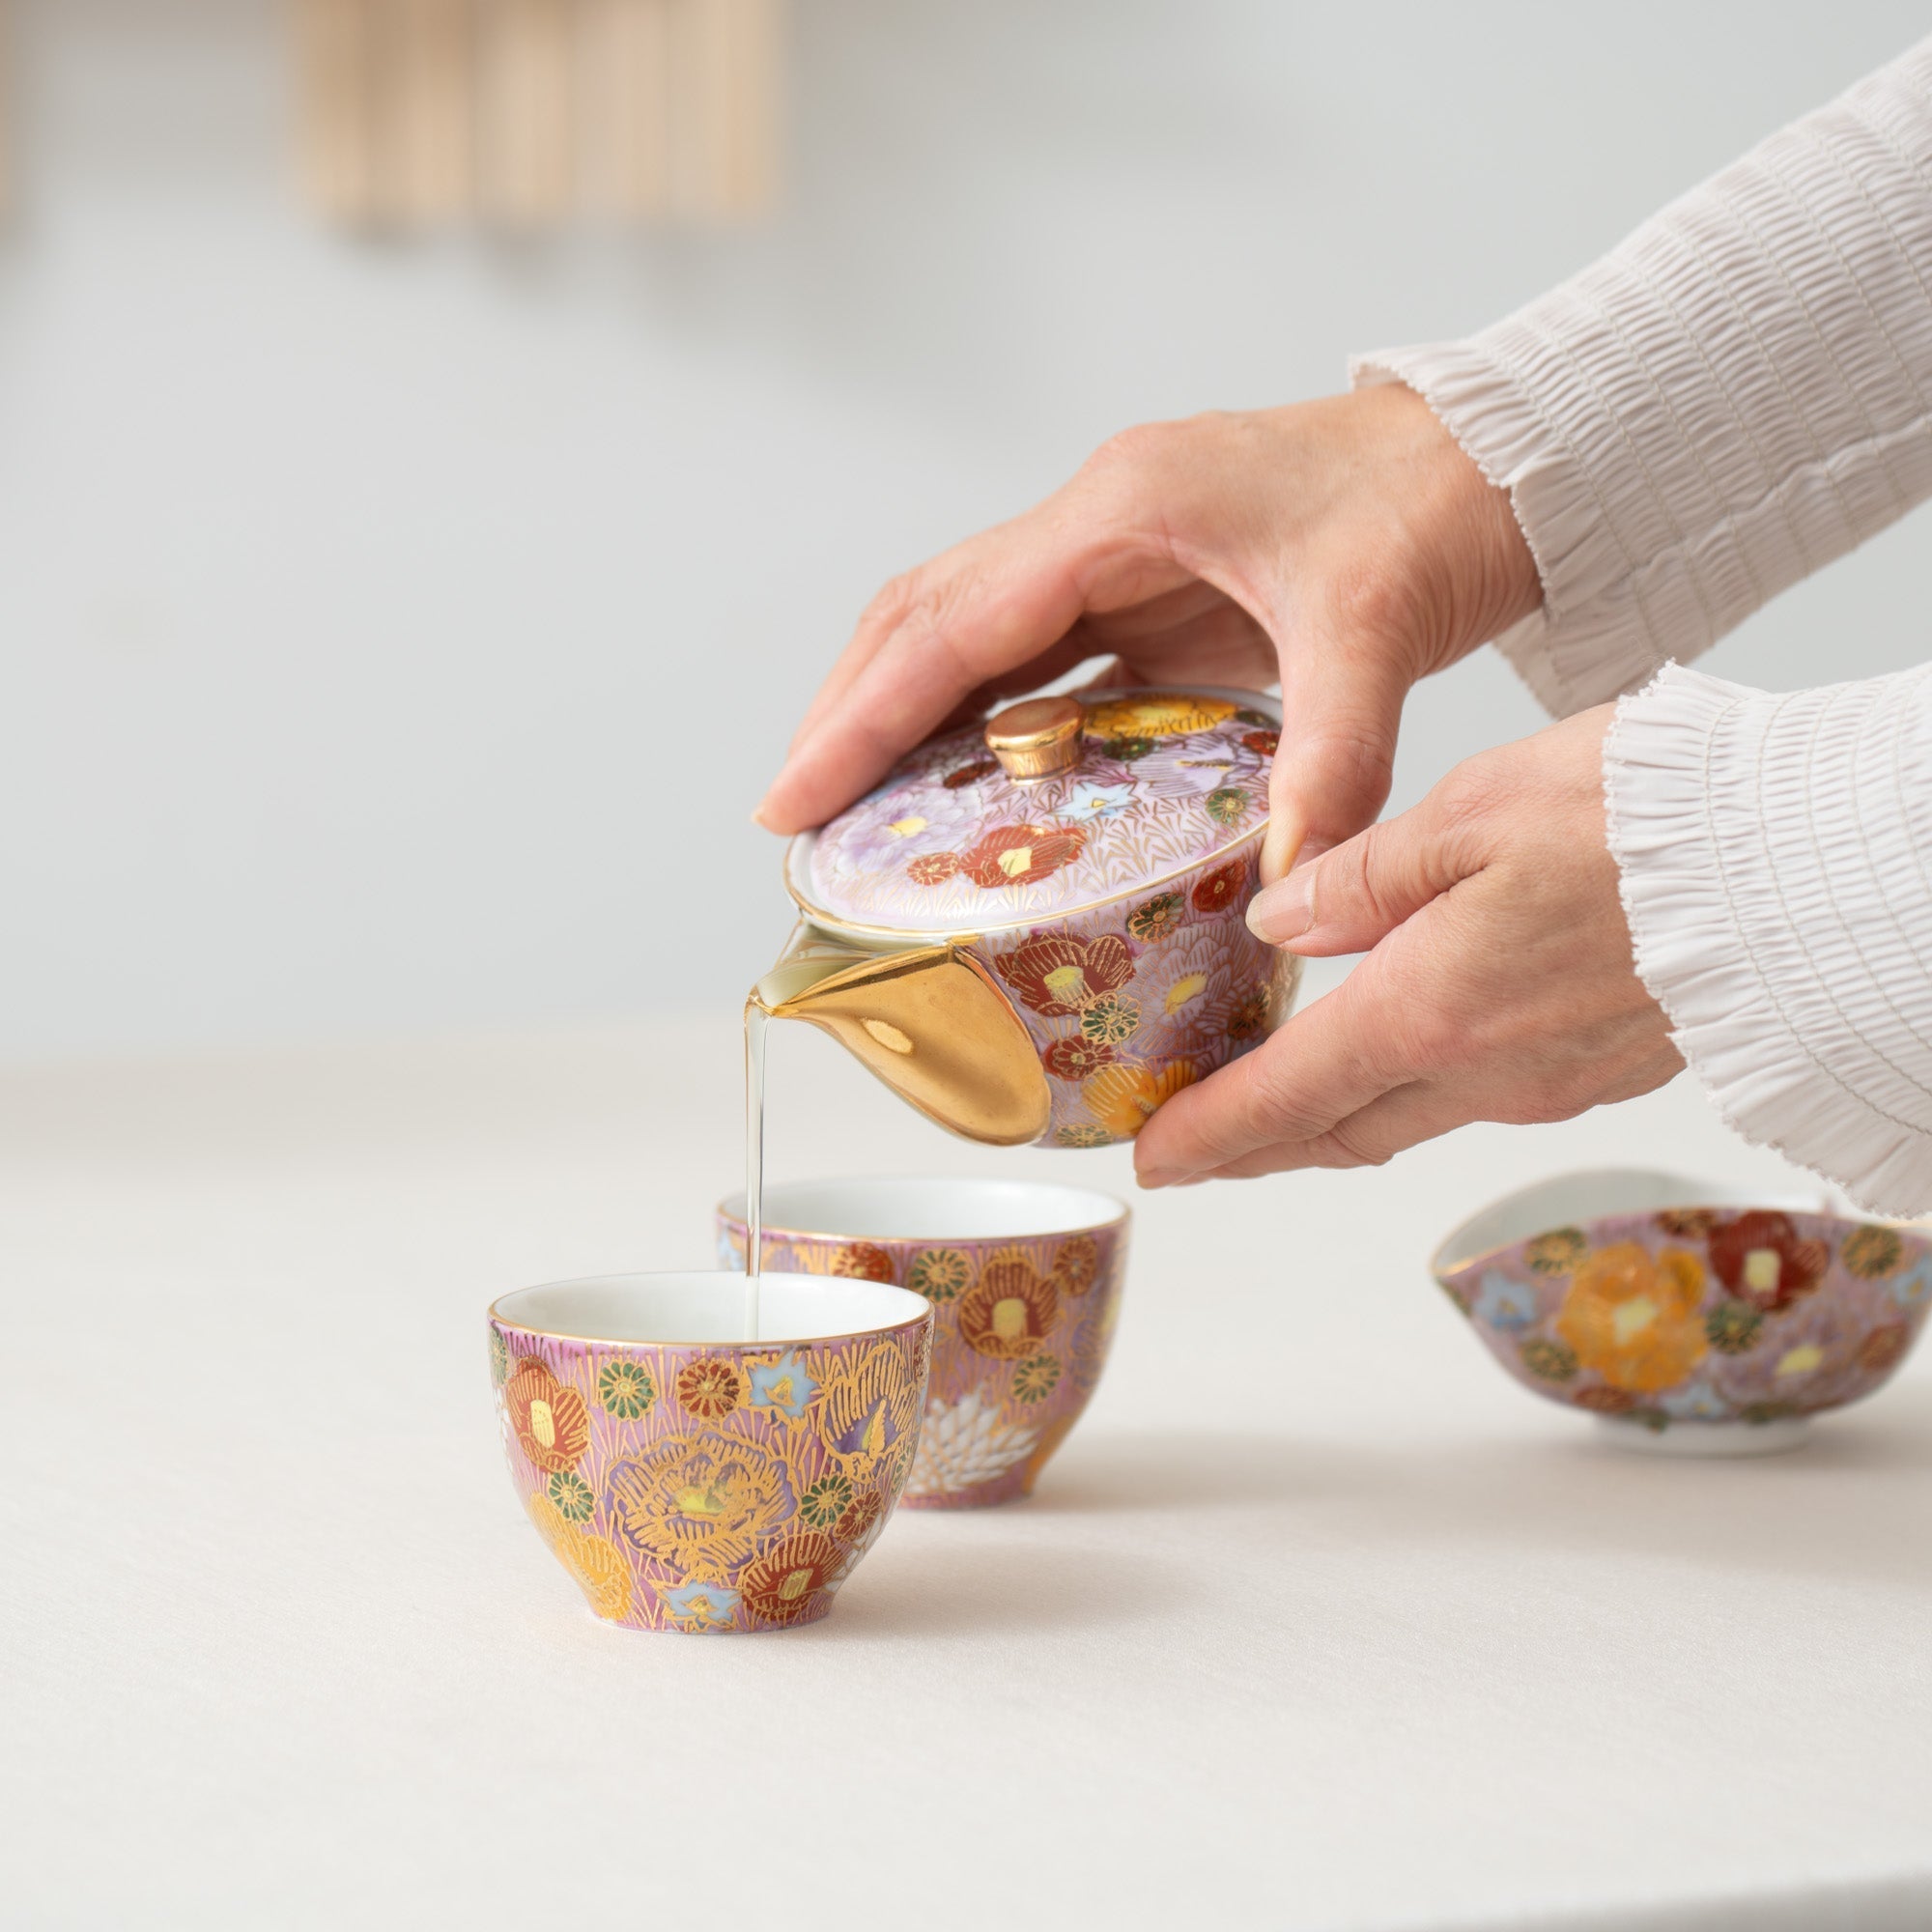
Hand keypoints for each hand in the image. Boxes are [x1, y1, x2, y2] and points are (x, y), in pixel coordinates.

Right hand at [757, 384, 1540, 878]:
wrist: (1490, 458)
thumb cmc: (1430, 509)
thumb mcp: (1378, 633)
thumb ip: (1331, 761)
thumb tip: (1296, 892)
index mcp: (1123, 510)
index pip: (954, 621)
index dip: (865, 714)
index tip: (795, 794)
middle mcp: (1096, 521)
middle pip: (925, 615)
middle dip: (850, 713)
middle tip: (793, 815)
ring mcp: (1115, 551)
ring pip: (964, 630)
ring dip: (899, 712)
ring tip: (848, 808)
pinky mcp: (1145, 589)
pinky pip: (1031, 655)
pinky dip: (979, 717)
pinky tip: (961, 784)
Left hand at [1134, 707, 1682, 1183]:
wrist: (1806, 867)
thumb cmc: (1646, 822)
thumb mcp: (1472, 812)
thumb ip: (1362, 875)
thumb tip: (1281, 921)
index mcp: (1429, 1011)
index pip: (1287, 1098)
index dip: (1210, 1134)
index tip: (1154, 1158)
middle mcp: (1485, 1071)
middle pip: (1340, 1130)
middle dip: (1259, 1146)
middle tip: (1196, 1147)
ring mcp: (1551, 1079)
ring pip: (1411, 1116)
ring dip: (1336, 1117)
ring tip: (1280, 1098)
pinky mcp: (1607, 1065)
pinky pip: (1483, 1092)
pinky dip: (1417, 1085)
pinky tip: (1405, 1045)